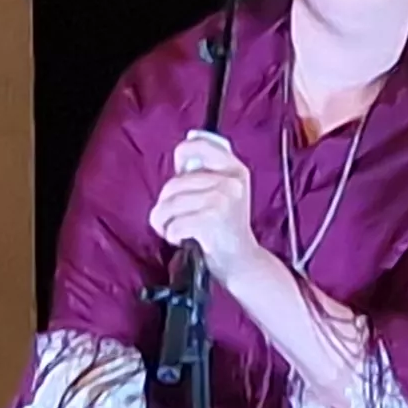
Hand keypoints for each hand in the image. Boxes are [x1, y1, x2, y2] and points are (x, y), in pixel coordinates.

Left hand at [146, 131, 258, 265]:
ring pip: (169, 205)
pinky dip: (172, 236)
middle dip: (165, 205)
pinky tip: (184, 240)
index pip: (199, 145)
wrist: (242, 262)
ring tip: (177, 232)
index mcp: (234, 169)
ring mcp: (222, 199)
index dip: (182, 156)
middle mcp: (230, 181)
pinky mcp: (211, 220)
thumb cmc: (225, 229)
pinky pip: (174, 224)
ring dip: (165, 223)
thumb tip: (181, 158)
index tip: (180, 173)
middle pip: (174, 183)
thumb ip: (205, 174)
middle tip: (175, 219)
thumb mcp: (225, 193)